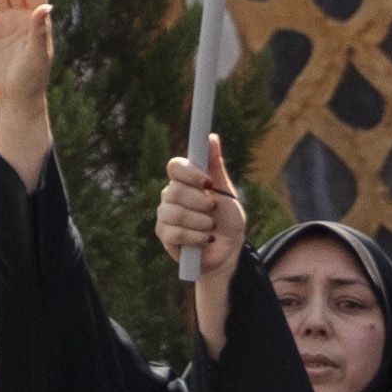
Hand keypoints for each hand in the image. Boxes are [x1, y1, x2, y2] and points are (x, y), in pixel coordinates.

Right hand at [155, 133, 244, 340]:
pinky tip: (205, 240)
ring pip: (175, 213)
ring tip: (210, 229)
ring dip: (200, 223)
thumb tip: (212, 138)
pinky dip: (195, 238)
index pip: (174, 166)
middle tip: (213, 210)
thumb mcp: (227, 193)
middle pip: (174, 191)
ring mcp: (165, 215)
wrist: (227, 253)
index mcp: (184, 181)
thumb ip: (216, 167)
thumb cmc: (227, 221)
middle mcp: (170, 195)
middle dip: (200, 203)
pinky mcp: (164, 236)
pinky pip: (175, 233)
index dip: (189, 173)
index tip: (208, 183)